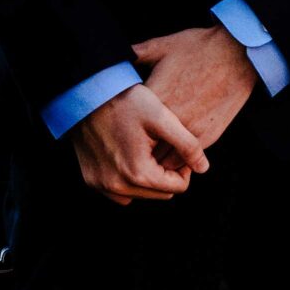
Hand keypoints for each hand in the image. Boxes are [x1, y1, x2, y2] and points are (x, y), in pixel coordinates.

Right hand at [71, 83, 208, 206]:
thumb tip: (203, 168)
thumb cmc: (125, 101)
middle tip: (164, 148)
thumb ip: (187, 144)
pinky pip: (119, 192)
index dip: (185, 167)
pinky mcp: (91, 180)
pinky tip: (129, 158)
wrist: (85, 94)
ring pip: (140, 195)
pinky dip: (128, 181)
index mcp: (138, 173)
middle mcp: (117, 186)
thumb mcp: (161, 117)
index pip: (178, 186)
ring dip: (149, 180)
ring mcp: (101, 185)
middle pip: (161, 194)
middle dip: (167, 174)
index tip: (179, 147)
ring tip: (147, 151)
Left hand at [133, 23, 258, 152]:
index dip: (124, 130)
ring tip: (153, 153)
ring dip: (158, 159)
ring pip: (165, 160)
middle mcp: (171, 118)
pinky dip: (178, 159)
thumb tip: (117, 53)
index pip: (129, 126)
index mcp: (155, 97)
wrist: (239, 53)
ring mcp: (190, 129)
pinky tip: (173, 150)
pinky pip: (187, 159)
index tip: (122, 128)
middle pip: (144, 149)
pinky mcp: (208, 136)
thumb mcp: (163, 45)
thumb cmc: (199, 47)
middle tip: (134, 148)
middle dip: (138, 150)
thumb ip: (136, 53)